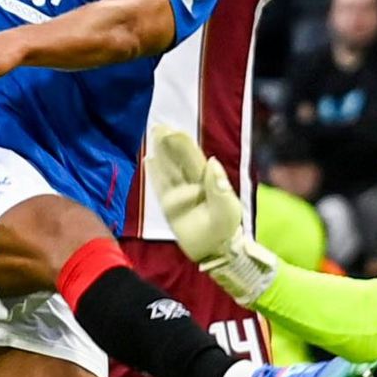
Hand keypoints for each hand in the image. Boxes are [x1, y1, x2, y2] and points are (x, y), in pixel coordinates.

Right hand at [147, 125, 277, 302]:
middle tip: (159, 126)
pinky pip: (159, 188)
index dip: (184, 145)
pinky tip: (149, 160)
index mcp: (209, 180)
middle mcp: (192, 184)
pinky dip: (154, 175)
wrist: (217, 250)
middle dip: (169, 144)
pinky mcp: (169, 207)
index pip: (194, 159)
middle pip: (178, 161)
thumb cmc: (226, 227)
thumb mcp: (227, 208)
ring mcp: (179, 194)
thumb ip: (219, 186)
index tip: (175, 131)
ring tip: (152, 136)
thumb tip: (212, 161)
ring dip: (160, 154)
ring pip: (167, 170)